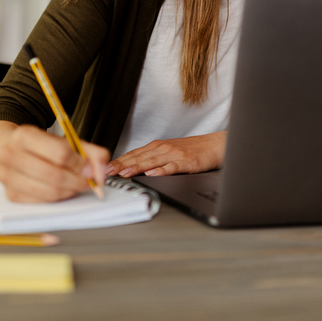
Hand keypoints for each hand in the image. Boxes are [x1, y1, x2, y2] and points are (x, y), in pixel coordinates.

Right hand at [0, 121, 109, 202]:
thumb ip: (89, 151)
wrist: (4, 148)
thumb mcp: (63, 140)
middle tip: (89, 182)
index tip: (92, 170)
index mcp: (25, 135)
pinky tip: (62, 190)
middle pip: (54, 175)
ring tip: (77, 185)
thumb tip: (102, 171)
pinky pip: (40, 202)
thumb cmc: (38, 146)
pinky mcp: (10, 194)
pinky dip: (57, 199)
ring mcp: (7, 176)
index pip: (60, 153)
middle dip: (78, 181)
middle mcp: (11, 155)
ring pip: (48, 192)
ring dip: (69, 191)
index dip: (81, 164)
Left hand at [108, 132, 225, 177]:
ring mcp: (175, 154)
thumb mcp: (171, 152)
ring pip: (152, 161)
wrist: (216, 145)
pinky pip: (172, 167)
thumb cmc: (193, 151)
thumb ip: (154, 159)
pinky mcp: (188, 162)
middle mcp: (164, 148)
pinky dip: (162, 170)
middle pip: (139, 157)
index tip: (104, 168)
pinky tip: (152, 174)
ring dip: (136, 167)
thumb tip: (135, 170)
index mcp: (158, 147)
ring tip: (124, 173)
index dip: (118, 161)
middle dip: (121, 165)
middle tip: (107, 172)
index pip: (134, 154)